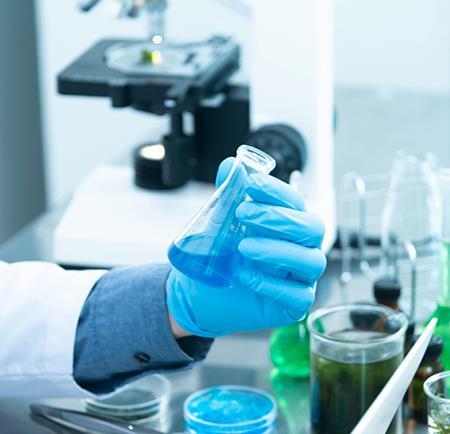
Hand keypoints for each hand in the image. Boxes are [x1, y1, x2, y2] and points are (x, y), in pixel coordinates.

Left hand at [166, 158, 326, 337]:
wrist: (202, 294)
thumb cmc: (221, 255)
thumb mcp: (220, 223)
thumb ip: (228, 195)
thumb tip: (230, 165)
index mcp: (288, 225)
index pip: (296, 202)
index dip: (276, 191)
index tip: (250, 183)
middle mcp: (301, 248)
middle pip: (312, 228)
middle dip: (278, 218)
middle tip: (242, 214)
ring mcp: (300, 278)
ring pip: (311, 261)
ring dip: (277, 250)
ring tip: (243, 247)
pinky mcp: (293, 305)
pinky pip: (298, 296)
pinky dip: (272, 284)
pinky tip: (245, 275)